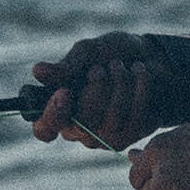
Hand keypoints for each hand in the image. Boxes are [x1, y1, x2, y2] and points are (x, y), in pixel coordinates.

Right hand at [30, 34, 167, 149]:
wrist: (151, 55)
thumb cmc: (112, 54)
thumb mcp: (88, 52)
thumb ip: (66, 66)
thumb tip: (38, 72)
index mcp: (59, 110)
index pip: (44, 129)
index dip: (52, 115)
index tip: (64, 91)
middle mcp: (79, 130)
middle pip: (81, 123)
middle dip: (95, 89)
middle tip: (100, 68)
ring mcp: (105, 137)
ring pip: (109, 121)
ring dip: (118, 83)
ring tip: (120, 65)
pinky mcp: (132, 135)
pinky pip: (134, 117)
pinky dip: (138, 87)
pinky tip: (139, 71)